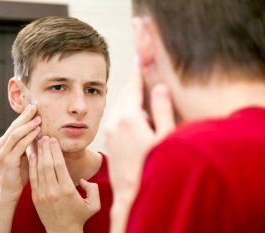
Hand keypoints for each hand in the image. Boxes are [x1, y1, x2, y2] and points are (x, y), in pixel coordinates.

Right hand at [0, 104, 40, 202]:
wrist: (10, 192)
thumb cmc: (19, 174)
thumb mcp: (24, 155)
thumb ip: (27, 144)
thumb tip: (38, 130)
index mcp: (3, 143)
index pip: (14, 126)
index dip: (24, 116)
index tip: (34, 108)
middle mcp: (0, 146)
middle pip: (14, 126)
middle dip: (25, 116)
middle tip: (35, 107)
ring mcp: (2, 153)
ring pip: (16, 133)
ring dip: (28, 124)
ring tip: (38, 118)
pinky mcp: (7, 160)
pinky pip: (20, 145)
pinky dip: (29, 136)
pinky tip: (38, 131)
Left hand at [29, 136, 99, 232]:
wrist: (62, 232)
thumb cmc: (79, 217)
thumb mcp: (94, 205)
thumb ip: (93, 189)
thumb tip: (83, 179)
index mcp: (67, 190)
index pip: (59, 165)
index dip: (55, 151)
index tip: (54, 140)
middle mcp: (53, 191)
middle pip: (47, 164)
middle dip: (46, 148)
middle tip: (45, 136)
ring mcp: (42, 194)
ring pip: (39, 169)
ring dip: (38, 154)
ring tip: (38, 141)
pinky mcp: (35, 197)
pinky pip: (32, 177)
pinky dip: (32, 165)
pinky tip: (32, 155)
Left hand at [104, 67, 174, 232]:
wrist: (132, 196)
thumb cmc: (153, 169)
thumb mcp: (165, 139)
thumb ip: (162, 110)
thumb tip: (159, 87)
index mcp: (129, 118)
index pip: (135, 86)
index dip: (140, 69)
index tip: (141, 52)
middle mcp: (114, 120)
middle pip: (126, 93)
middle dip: (136, 82)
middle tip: (144, 68)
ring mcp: (109, 130)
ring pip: (120, 104)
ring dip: (131, 96)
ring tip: (144, 91)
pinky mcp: (108, 138)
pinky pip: (116, 115)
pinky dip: (126, 108)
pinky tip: (137, 114)